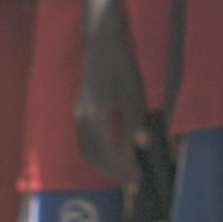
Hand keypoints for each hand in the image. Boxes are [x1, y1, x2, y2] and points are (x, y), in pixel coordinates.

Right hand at [73, 11, 149, 184]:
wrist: (101, 40)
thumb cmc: (118, 63)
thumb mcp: (132, 90)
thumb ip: (135, 119)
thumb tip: (143, 145)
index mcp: (91, 115)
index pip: (103, 152)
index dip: (119, 168)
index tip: (136, 178)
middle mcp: (81, 117)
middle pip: (90, 155)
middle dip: (110, 171)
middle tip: (133, 181)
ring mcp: (79, 112)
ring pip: (86, 148)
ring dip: (104, 163)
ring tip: (126, 171)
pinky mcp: (83, 109)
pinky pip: (87, 138)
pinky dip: (101, 151)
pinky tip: (118, 151)